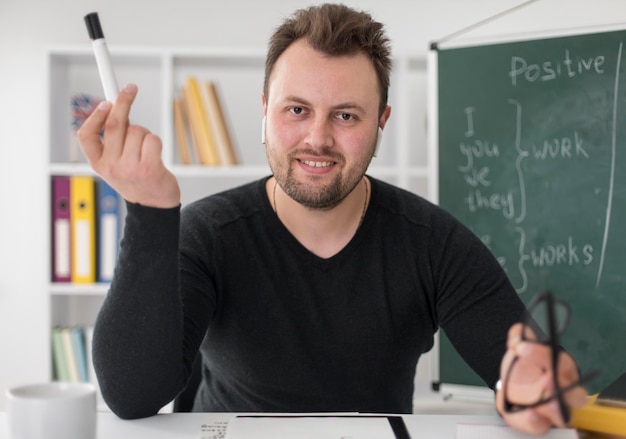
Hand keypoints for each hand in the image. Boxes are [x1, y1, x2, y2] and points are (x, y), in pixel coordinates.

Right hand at [78, 83, 180, 207]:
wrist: (154, 207)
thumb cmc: (137, 179)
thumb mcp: (117, 163)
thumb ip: (115, 140)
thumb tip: (117, 107)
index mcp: (98, 164)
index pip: (85, 136)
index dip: (95, 116)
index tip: (105, 101)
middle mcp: (111, 167)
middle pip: (114, 125)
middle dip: (123, 101)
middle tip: (131, 88)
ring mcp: (130, 169)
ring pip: (138, 131)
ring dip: (145, 133)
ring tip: (146, 150)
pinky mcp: (149, 169)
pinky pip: (153, 139)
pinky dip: (156, 141)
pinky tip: (156, 155)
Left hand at [496, 323, 588, 434]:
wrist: (510, 380)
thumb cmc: (525, 363)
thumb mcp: (522, 346)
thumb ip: (520, 335)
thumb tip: (518, 332)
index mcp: (563, 370)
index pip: (563, 363)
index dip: (544, 354)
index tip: (521, 346)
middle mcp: (564, 393)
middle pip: (576, 395)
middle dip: (564, 389)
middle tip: (547, 381)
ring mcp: (553, 410)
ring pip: (564, 416)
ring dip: (554, 410)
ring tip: (543, 403)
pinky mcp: (538, 421)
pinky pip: (541, 426)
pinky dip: (535, 422)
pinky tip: (530, 414)